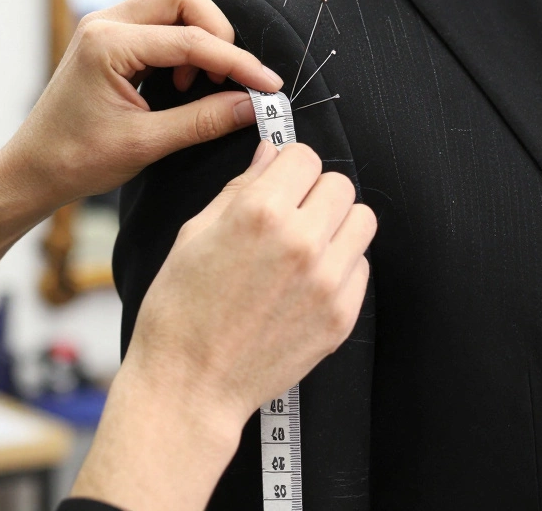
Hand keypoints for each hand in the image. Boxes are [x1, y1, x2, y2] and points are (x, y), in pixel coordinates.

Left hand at [0, 0, 283, 213]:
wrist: (33, 170)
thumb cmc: (76, 160)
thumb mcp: (146, 145)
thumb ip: (203, 121)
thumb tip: (252, 106)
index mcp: (107, 44)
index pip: (190, 39)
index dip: (236, 62)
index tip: (268, 85)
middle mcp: (105, 23)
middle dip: (217, 32)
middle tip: (227, 78)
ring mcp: (105, 25)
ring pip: (172, 0)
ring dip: (199, 33)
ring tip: (199, 81)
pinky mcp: (110, 37)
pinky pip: (158, 19)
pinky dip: (182, 40)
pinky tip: (181, 80)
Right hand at [70, 142, 376, 510]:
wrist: (190, 386)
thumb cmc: (179, 312)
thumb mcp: (193, 235)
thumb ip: (240, 188)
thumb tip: (270, 154)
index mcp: (259, 213)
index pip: (304, 156)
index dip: (288, 166)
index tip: (280, 182)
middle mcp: (301, 241)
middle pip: (339, 185)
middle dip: (314, 192)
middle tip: (291, 215)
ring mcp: (327, 281)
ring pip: (362, 221)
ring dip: (336, 225)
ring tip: (306, 246)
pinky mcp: (341, 315)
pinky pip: (361, 266)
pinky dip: (341, 266)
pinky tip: (307, 282)